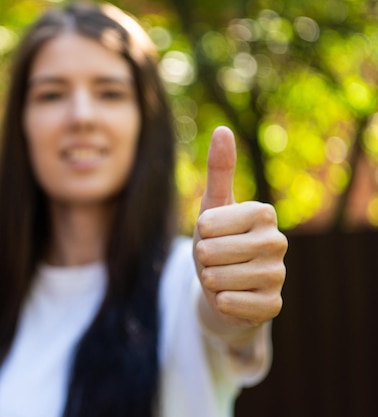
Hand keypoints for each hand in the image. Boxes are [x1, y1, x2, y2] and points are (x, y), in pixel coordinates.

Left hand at [193, 126, 286, 340]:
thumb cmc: (218, 240)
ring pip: (216, 279)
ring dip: (210, 280)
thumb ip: (219, 169)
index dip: (200, 232)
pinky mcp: (273, 306)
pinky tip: (231, 296)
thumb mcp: (213, 205)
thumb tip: (223, 129)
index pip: (206, 224)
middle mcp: (278, 242)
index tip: (214, 234)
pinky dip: (219, 301)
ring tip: (223, 276)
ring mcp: (278, 276)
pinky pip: (228, 303)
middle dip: (203, 258)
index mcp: (263, 213)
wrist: (227, 285)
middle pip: (209, 252)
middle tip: (217, 259)